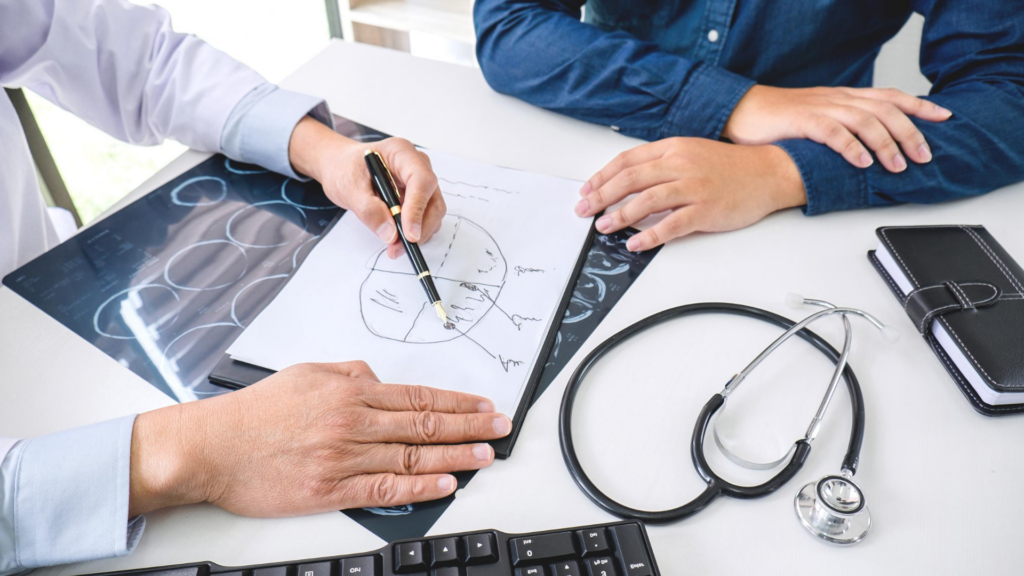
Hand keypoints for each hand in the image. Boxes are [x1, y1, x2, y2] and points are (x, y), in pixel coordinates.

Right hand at [128, 361, 509, 516]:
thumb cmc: (256, 411)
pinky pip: (384, 490)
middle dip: (470, 426)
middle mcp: (353, 422)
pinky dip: (419, 489)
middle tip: (501, 429)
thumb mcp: (306, 372)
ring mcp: (343, 458)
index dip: (458, 402)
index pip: (418, 395)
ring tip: (485, 456)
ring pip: (412, 457)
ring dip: (454, 457)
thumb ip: (350, 372)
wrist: (212, 447)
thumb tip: (381, 379)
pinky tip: (444, 485)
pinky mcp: (330, 490)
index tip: (484, 406)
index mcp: (350, 391)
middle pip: (425, 424)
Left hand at [289, 117, 445, 258]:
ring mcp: (420, 182)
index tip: (409, 234)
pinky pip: (425, 218)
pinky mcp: (419, 197)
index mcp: (401, 153)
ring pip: (432, 211)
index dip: (417, 208)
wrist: (341, 167)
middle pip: (432, 199)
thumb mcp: (349, 188)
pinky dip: (415, 233)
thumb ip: (368, 210)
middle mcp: (417, 165)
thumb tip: (390, 234)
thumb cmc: (345, 169)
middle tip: (398, 247)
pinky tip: (397, 240)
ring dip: (418, 233)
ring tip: (394, 247)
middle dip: (419, 227)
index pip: (421, 180)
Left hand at [575, 138, 804, 250]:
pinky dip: (649, 235)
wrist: (769, 172)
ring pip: (646, 200)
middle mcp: (680, 164)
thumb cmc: (729, 167)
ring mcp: (693, 187)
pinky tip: (635, 242)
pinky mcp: (706, 209)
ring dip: (620, 215)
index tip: (586, 191)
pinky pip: (671, 224)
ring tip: (603, 227)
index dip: (602, 177)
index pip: (627, 161)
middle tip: (583, 210)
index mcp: (673, 148)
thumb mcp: (691, 153)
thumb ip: (662, 163)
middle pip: (630, 179)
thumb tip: (629, 182)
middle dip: (601, 197)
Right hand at [723, 85, 952, 172]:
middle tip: (925, 155)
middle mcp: (837, 99)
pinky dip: (851, 146)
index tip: (944, 117)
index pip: (890, 96)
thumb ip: (842, 128)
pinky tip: (863, 161)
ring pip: (865, 120)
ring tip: (898, 165)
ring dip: (886, 143)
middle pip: (885, 109)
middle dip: (910, 132)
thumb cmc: (777, 121)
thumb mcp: (817, 119)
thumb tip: (868, 148)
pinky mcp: (802, 121)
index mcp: (843, 97)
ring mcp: (820, 108)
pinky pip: (833, 131)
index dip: (919, 105)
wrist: (741, 111)